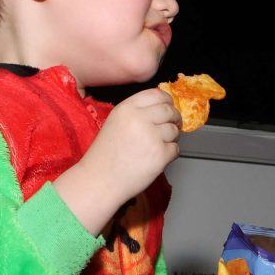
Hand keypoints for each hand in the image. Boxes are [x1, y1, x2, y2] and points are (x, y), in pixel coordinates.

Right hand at [54, 88, 180, 235]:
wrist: (99, 181)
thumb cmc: (105, 155)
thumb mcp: (115, 122)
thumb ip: (136, 113)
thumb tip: (162, 107)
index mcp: (127, 108)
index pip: (157, 94)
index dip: (167, 101)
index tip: (168, 107)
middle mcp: (140, 119)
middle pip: (169, 111)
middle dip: (174, 119)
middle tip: (171, 127)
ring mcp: (152, 137)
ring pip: (174, 130)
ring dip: (171, 138)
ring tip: (157, 147)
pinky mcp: (160, 155)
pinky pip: (175, 149)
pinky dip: (170, 154)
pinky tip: (156, 159)